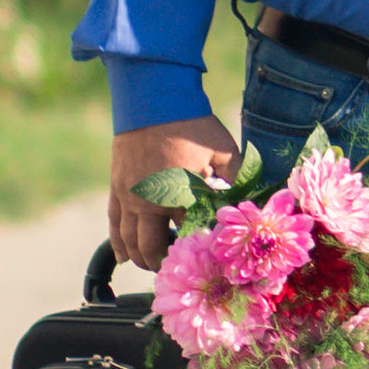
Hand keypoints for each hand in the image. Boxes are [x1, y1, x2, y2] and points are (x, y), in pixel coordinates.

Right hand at [108, 114, 240, 269]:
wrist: (152, 99)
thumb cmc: (192, 125)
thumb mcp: (224, 151)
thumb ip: (239, 178)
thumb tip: (255, 198)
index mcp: (180, 197)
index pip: (190, 237)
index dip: (200, 249)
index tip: (211, 257)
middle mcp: (150, 203)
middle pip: (153, 249)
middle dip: (165, 264)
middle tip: (178, 268)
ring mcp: (128, 197)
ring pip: (129, 242)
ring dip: (141, 259)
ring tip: (155, 265)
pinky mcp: (116, 188)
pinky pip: (113, 224)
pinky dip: (118, 244)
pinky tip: (123, 256)